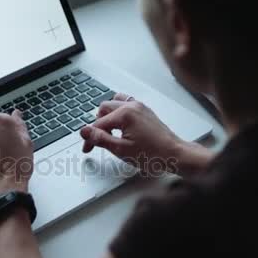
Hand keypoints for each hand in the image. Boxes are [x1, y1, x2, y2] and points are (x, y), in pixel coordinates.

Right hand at [80, 93, 212, 175]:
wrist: (174, 154)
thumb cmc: (153, 154)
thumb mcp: (121, 150)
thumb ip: (100, 139)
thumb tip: (84, 131)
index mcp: (125, 114)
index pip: (98, 124)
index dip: (90, 138)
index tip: (88, 148)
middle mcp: (131, 106)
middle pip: (103, 109)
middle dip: (98, 125)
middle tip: (98, 141)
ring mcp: (139, 106)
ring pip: (114, 103)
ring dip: (108, 116)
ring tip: (109, 132)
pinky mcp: (144, 110)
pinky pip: (125, 104)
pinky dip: (118, 113)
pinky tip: (120, 126)